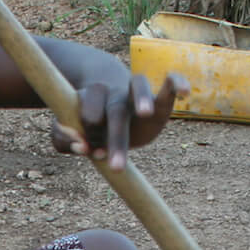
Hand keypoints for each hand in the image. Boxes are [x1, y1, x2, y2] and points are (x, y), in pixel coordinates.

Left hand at [51, 71, 188, 170]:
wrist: (108, 100)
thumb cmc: (86, 124)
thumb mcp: (68, 132)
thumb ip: (63, 139)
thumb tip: (79, 146)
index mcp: (90, 100)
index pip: (87, 112)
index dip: (86, 131)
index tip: (86, 149)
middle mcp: (113, 93)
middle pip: (115, 110)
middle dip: (115, 138)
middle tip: (117, 167)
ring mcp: (134, 93)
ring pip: (138, 85)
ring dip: (142, 98)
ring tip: (146, 113)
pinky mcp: (158, 99)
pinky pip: (169, 83)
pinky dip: (177, 82)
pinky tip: (185, 92)